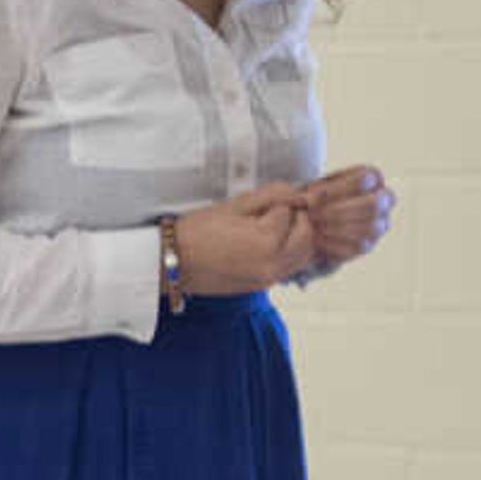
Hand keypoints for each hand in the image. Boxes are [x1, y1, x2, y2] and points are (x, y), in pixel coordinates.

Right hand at [176, 184, 317, 294]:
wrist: (173, 262)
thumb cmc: (197, 232)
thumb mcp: (234, 205)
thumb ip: (270, 195)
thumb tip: (297, 193)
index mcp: (267, 239)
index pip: (291, 211)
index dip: (280, 201)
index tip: (265, 201)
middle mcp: (273, 262)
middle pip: (307, 235)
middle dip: (298, 219)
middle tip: (279, 211)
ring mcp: (268, 277)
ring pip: (304, 255)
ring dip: (299, 238)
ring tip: (277, 229)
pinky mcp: (262, 286)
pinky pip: (290, 268)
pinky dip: (290, 254)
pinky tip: (270, 246)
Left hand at [303, 164, 392, 270]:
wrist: (311, 219)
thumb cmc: (311, 197)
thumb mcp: (308, 188)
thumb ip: (308, 192)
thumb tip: (304, 201)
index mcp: (372, 177)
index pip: (364, 180)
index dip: (335, 190)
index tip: (309, 199)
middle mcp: (384, 199)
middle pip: (373, 205)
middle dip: (338, 211)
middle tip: (311, 216)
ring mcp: (380, 223)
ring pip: (369, 227)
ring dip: (336, 228)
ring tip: (312, 226)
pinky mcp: (369, 244)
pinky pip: (360, 246)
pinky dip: (336, 244)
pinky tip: (316, 240)